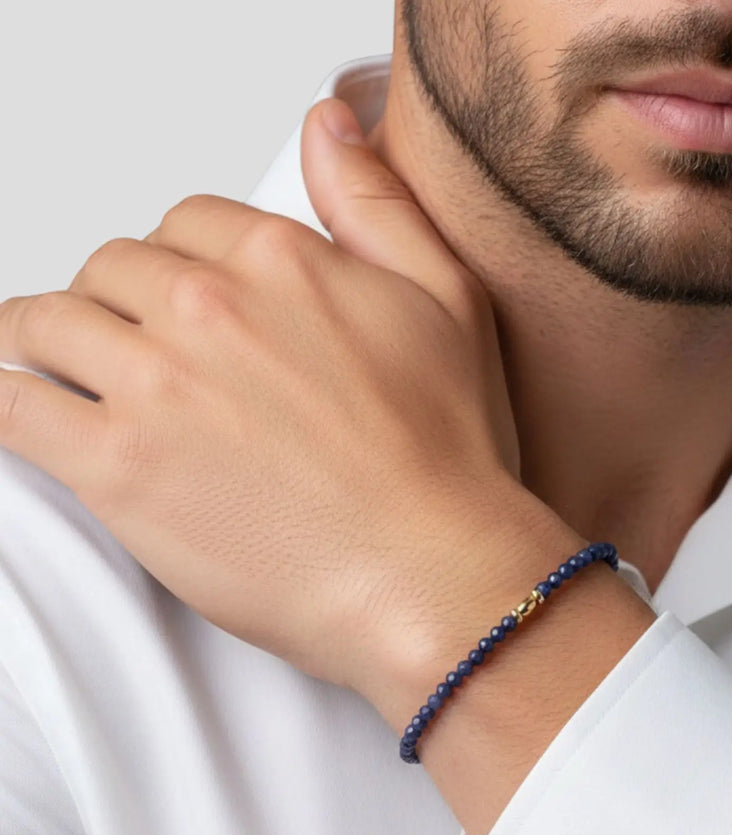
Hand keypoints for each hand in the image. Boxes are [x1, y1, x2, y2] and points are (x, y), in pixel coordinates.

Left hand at [0, 97, 544, 714]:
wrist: (430, 572)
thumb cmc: (446, 460)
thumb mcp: (451, 302)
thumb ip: (378, 205)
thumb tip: (328, 129)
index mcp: (281, 261)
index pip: (184, 225)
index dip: (182, 265)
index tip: (187, 307)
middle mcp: (209, 308)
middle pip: (111, 272)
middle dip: (119, 305)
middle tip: (140, 353)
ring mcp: (155, 384)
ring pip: (45, 326)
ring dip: (51, 345)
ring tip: (69, 377)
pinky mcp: (116, 466)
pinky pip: (10, 406)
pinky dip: (8, 403)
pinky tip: (33, 415)